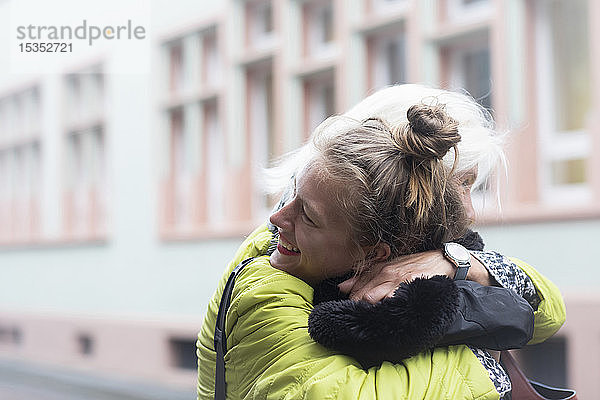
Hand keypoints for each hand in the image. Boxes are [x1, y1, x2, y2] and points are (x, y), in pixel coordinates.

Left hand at [338, 250, 493, 303]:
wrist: (441, 260)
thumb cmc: (414, 265)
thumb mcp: (389, 266)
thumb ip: (366, 276)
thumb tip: (342, 287)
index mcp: (378, 268)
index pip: (356, 287)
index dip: (349, 300)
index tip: (345, 310)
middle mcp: (385, 273)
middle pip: (361, 294)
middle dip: (355, 307)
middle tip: (352, 318)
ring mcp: (396, 280)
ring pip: (371, 297)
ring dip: (366, 309)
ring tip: (364, 319)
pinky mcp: (408, 286)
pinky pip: (390, 300)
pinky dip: (383, 308)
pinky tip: (381, 315)